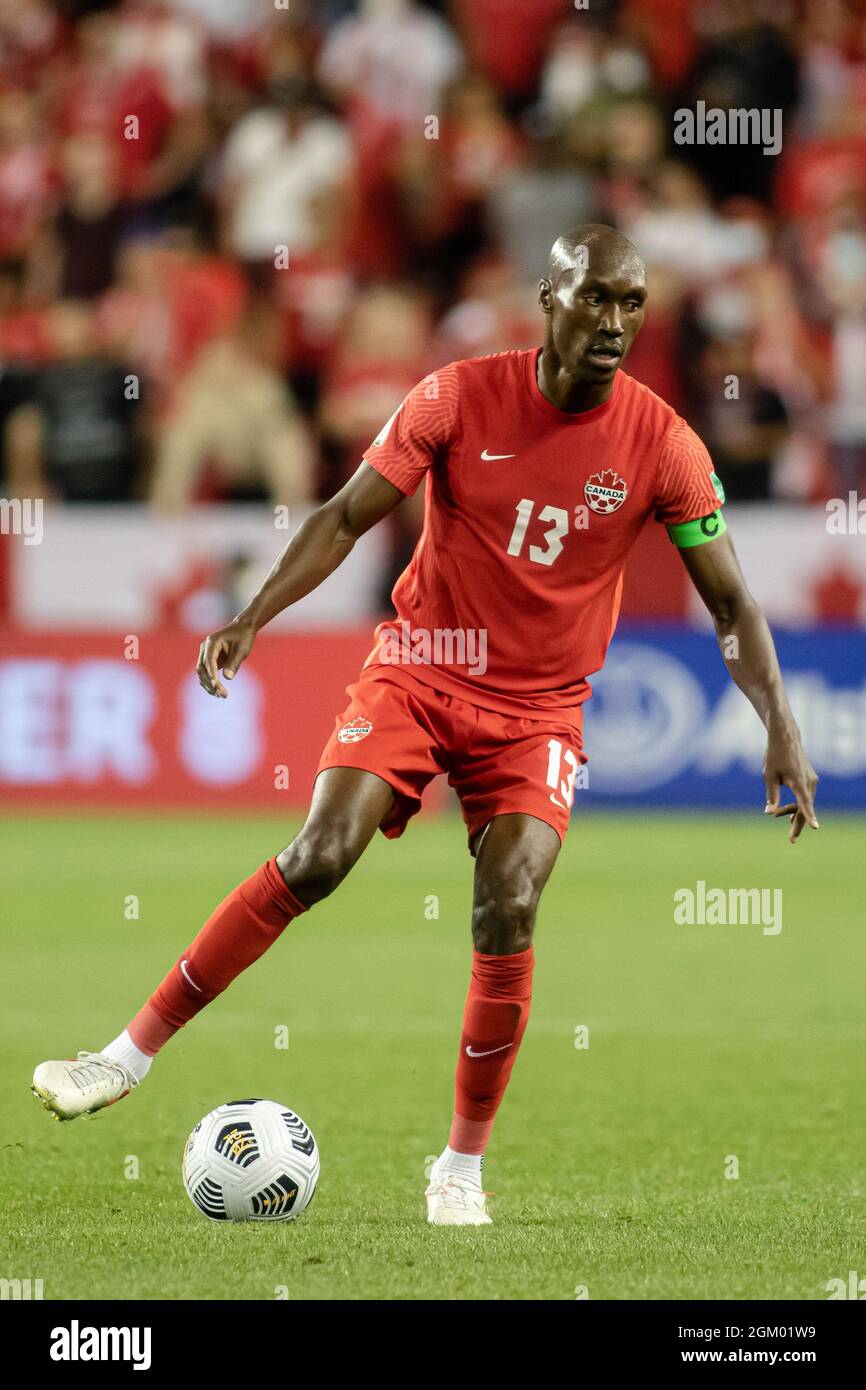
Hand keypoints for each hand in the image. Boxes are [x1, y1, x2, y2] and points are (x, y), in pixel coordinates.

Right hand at [196, 618, 255, 698]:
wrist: (243, 629)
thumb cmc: (243, 637)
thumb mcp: (242, 650)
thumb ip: (234, 663)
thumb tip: (227, 677)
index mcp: (212, 642)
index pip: (208, 661)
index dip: (211, 674)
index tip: (217, 686)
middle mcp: (205, 648)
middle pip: (202, 669)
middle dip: (210, 683)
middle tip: (222, 695)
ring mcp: (205, 654)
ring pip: (202, 673)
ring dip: (209, 685)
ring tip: (222, 695)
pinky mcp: (209, 660)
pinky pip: (206, 674)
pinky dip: (211, 683)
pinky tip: (219, 691)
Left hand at [763, 725, 818, 843]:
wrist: (786, 738)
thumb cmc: (775, 756)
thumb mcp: (769, 776)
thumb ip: (771, 795)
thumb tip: (769, 813)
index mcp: (798, 781)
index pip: (805, 803)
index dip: (809, 816)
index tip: (815, 827)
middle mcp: (809, 782)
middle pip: (806, 807)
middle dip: (798, 824)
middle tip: (792, 841)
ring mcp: (812, 780)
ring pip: (806, 802)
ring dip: (794, 812)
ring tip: (780, 820)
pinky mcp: (810, 779)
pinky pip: (805, 796)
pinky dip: (798, 804)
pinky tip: (790, 815)